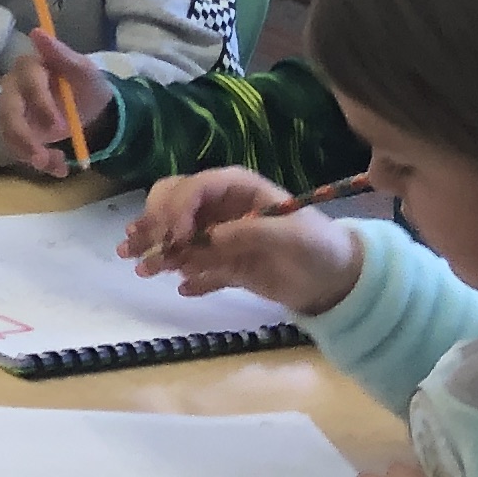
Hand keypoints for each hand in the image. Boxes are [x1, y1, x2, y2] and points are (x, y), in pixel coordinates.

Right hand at [0, 29, 114, 174]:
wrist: (92, 111)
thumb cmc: (87, 86)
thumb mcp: (84, 71)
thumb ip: (63, 55)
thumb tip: (37, 32)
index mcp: (30, 68)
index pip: (27, 82)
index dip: (40, 103)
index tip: (59, 125)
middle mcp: (14, 88)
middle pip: (8, 110)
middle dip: (25, 135)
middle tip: (44, 156)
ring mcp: (13, 111)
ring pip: (9, 131)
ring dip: (29, 152)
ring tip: (54, 166)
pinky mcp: (16, 131)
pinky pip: (18, 147)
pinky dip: (38, 161)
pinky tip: (58, 169)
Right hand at [127, 171, 363, 310]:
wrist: (341, 282)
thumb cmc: (319, 247)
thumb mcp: (289, 236)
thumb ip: (247, 232)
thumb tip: (205, 238)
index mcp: (236, 188)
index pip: (194, 187)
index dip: (176, 207)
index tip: (172, 235)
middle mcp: (221, 207)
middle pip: (173, 205)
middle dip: (153, 224)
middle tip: (136, 247)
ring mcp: (220, 235)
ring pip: (177, 236)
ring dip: (158, 252)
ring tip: (143, 271)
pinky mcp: (225, 263)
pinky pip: (197, 267)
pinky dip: (188, 277)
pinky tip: (185, 288)